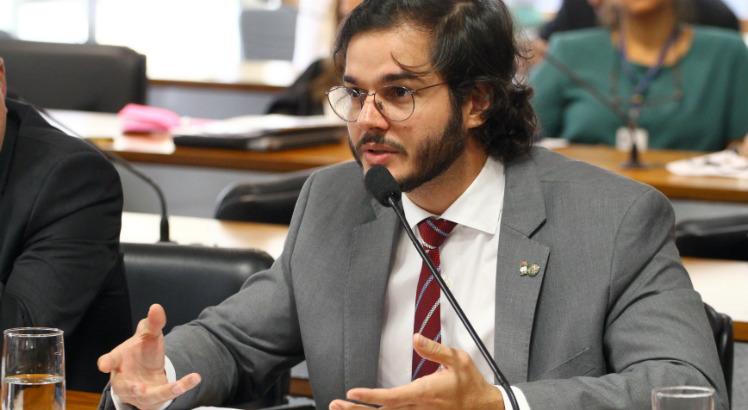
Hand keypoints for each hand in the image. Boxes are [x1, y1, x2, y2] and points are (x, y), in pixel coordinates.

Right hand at [97, 304, 200, 409]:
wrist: (146, 371)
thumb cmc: (142, 351)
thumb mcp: (148, 335)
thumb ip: (152, 323)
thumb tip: (156, 307)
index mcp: (118, 361)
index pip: (109, 361)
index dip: (106, 362)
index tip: (104, 364)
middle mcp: (124, 380)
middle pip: (125, 386)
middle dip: (132, 388)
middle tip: (139, 388)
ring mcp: (138, 393)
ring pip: (146, 396)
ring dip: (160, 392)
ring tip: (176, 386)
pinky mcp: (153, 399)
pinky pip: (167, 395)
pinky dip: (182, 386)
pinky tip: (195, 378)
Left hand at [328, 334, 503, 409]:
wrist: (484, 406)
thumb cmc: (469, 382)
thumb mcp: (457, 359)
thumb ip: (435, 349)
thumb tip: (416, 337)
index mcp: (424, 393)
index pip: (392, 397)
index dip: (370, 396)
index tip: (352, 393)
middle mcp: (418, 408)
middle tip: (336, 405)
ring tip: (340, 408)